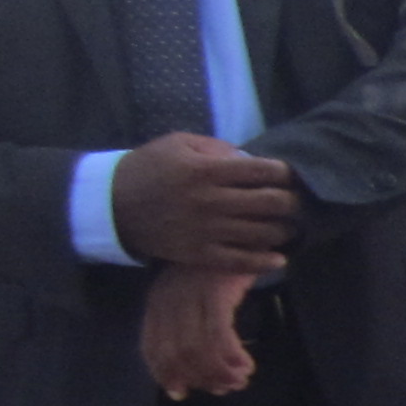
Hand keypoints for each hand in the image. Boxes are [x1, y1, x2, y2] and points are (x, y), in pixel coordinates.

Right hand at [110, 135, 300, 270]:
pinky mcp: (198, 254)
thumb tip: (251, 160)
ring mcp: (206, 230)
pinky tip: (279, 258)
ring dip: (284, 231)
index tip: (289, 176)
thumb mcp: (179, 144)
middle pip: (271, 203)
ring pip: (263, 234)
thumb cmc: (147, 168)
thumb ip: (218, 149)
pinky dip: (265, 262)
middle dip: (292, 202)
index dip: (285, 174)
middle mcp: (211, 201)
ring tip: (289, 227)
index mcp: (207, 170)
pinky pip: (240, 261)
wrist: (109, 204)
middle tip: (296, 203)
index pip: (263, 171)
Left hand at [140, 261, 254, 398]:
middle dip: (200, 378)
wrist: (243, 236)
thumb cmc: (219, 270)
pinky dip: (233, 358)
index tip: (182, 394)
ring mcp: (192, 296)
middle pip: (175, 354)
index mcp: (157, 302)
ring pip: (198, 349)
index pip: (151, 347)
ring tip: (240, 379)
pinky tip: (247, 365)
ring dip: (220, 372)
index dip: (165, 374)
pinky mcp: (216, 294)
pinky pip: (220, 337)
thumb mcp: (193, 296)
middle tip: (224, 388)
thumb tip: (192, 372)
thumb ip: (187, 327)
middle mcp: (169, 300)